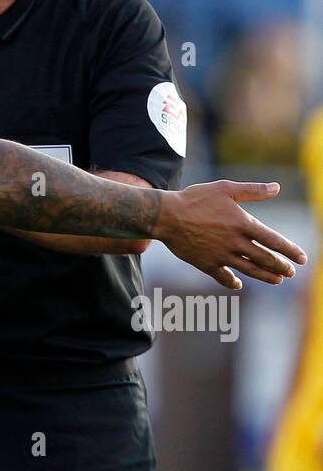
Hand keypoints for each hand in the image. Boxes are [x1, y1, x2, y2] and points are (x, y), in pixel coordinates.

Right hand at [155, 181, 306, 289]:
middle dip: (281, 266)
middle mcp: (236, 243)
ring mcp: (222, 256)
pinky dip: (233, 282)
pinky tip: (239, 284)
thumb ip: (253, 190)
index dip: (290, 250)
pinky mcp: (207, 264)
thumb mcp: (225, 188)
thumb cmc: (196, 199)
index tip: (303, 259)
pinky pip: (224, 277)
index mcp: (243, 224)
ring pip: (250, 269)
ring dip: (266, 276)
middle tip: (291, 272)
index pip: (274, 241)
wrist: (167, 216)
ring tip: (277, 280)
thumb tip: (277, 187)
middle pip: (265, 259)